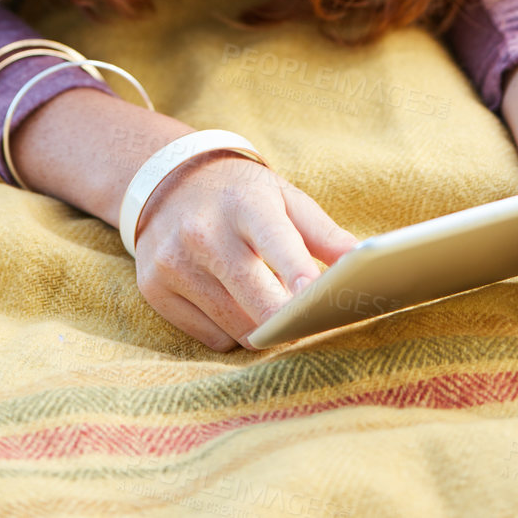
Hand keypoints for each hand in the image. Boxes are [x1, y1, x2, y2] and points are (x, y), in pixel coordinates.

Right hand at [132, 152, 358, 350]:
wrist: (168, 180)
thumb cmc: (240, 194)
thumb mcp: (284, 198)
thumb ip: (326, 235)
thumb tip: (364, 269)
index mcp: (244, 201)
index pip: (274, 239)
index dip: (295, 270)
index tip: (316, 295)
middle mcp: (203, 231)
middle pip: (257, 301)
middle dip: (289, 322)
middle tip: (309, 325)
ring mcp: (173, 261)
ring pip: (236, 329)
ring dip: (260, 328)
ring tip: (266, 303)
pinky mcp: (154, 288)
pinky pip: (210, 337)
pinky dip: (229, 330)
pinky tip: (228, 301)